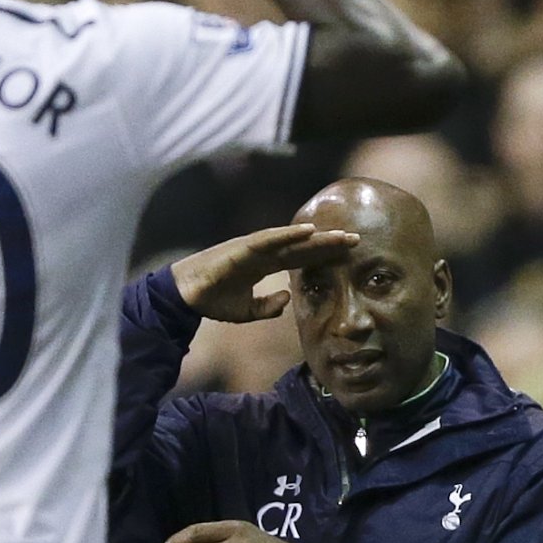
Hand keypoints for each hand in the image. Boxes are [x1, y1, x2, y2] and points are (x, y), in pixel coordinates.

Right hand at [170, 223, 359, 323]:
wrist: (185, 296)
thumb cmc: (214, 299)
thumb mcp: (248, 310)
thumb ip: (270, 306)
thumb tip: (289, 298)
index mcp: (266, 265)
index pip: (302, 258)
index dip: (325, 256)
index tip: (349, 255)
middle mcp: (264, 252)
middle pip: (303, 246)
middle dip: (329, 243)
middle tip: (357, 239)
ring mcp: (254, 247)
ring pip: (292, 239)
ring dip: (317, 236)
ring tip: (341, 235)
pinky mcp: (242, 247)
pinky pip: (270, 239)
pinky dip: (289, 234)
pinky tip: (308, 231)